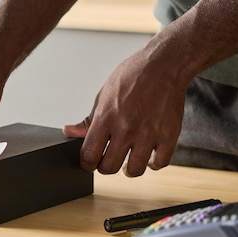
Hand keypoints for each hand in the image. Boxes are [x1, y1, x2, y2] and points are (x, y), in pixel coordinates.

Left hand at [63, 51, 185, 176]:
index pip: (88, 155)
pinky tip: (149, 154)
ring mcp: (148, 133)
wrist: (163, 65)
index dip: (87, 163)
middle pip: (109, 167)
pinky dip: (153, 163)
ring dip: (129, 169)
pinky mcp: (169, 135)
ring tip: (129, 160)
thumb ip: (87, 120)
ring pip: (134, 170)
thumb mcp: (103, 95)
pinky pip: (159, 163)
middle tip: (108, 160)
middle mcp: (125, 128)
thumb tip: (68, 131)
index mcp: (105, 118)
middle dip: (105, 167)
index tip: (90, 162)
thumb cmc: (132, 77)